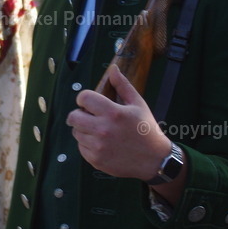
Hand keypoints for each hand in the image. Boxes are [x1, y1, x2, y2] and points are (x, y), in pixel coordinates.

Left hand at [67, 64, 170, 181]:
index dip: (84, 98)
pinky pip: (80, 147)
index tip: (89, 102)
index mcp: (113, 113)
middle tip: (88, 116)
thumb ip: (123, 85)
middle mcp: (103, 130)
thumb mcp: (138, 104)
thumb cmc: (146, 129)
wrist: (154, 160)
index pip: (84, 98)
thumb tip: (113, 69)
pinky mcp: (96, 160)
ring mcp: (98, 147)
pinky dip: (87, 143)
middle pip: (73, 116)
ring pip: (76, 132)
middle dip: (79, 113)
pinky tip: (100, 142)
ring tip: (97, 129)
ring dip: (83, 129)